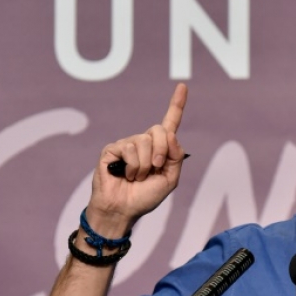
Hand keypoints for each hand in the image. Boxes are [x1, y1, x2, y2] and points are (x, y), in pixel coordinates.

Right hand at [87, 83, 188, 233]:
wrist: (123, 209)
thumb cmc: (145, 197)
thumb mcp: (170, 179)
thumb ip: (176, 157)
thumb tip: (170, 134)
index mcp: (160, 149)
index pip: (170, 123)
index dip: (177, 105)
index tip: (183, 86)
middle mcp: (144, 142)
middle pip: (159, 130)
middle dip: (162, 151)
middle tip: (154, 168)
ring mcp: (127, 144)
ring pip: (144, 142)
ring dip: (145, 165)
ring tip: (137, 177)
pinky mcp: (112, 149)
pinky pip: (129, 149)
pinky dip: (132, 166)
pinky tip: (125, 175)